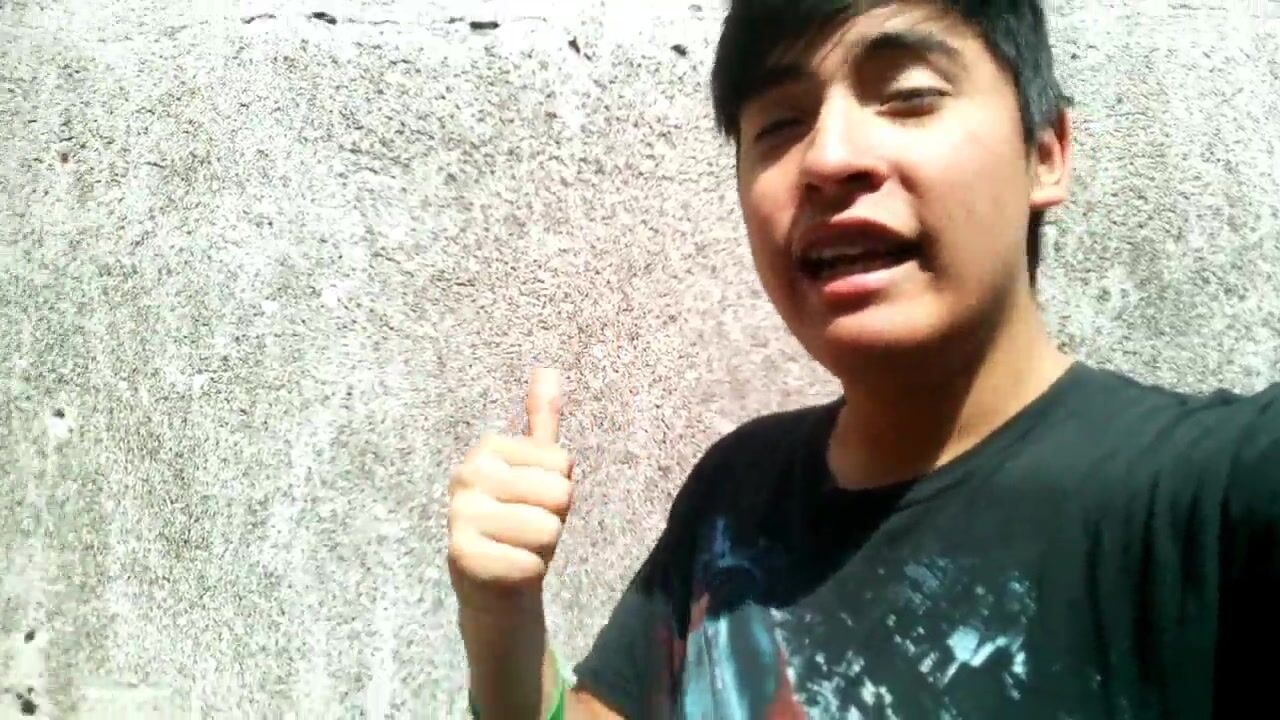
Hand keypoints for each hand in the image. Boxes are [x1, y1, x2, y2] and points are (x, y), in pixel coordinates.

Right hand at [448, 368, 574, 615]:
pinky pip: (530, 562)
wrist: (492, 586)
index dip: (558, 488)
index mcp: (487, 449)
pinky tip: (507, 568)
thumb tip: (549, 369)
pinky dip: (528, 572)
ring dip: (541, 547)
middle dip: (552, 518)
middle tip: (525, 527)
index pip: (563, 463)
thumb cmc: (519, 519)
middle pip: (559, 494)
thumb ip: (541, 420)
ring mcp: (460, 516)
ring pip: (547, 529)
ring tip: (517, 546)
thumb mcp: (533, 468)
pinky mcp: (464, 557)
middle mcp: (467, 476)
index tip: (531, 499)